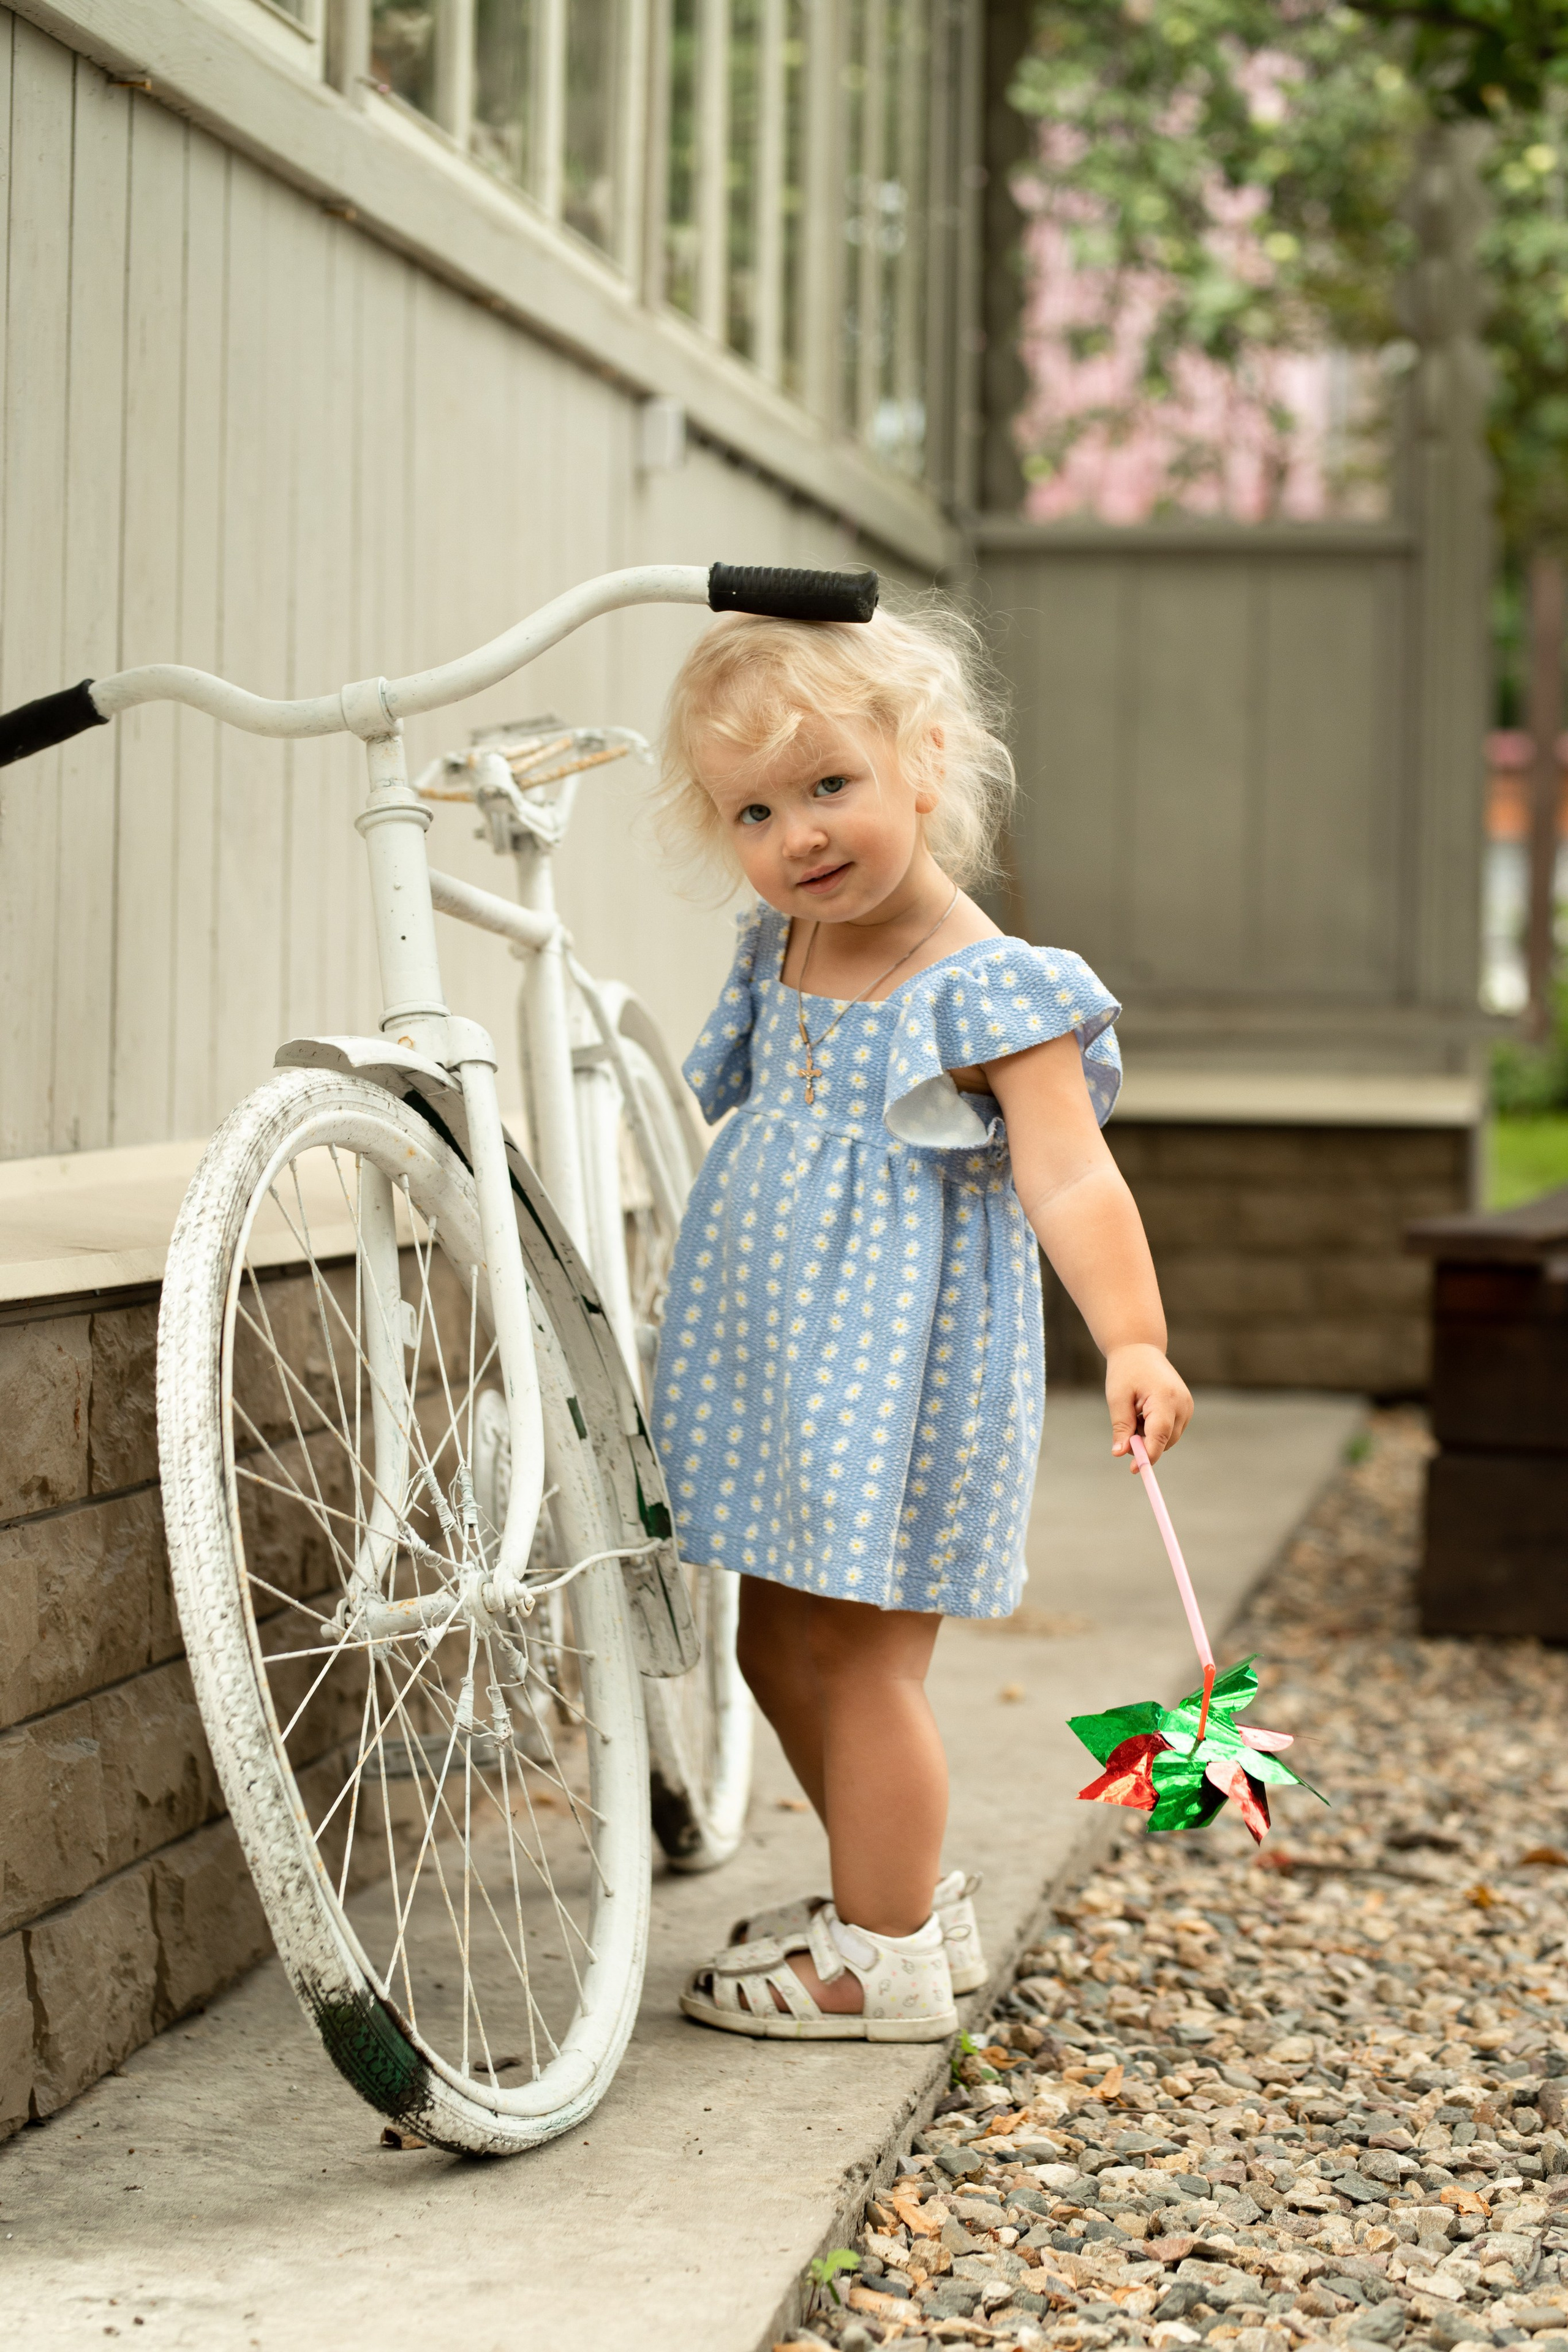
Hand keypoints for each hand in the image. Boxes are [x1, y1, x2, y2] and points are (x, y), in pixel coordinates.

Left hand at [1106, 1343, 1191, 1465]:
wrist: (1141, 1349)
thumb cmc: (1126, 1371)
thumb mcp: (1117, 1399)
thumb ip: (1121, 1427)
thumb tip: (1120, 1454)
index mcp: (1165, 1398)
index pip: (1160, 1435)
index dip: (1148, 1455)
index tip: (1134, 1470)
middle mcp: (1182, 1404)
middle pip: (1165, 1441)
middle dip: (1144, 1444)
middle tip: (1124, 1431)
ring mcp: (1187, 1407)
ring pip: (1167, 1439)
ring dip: (1148, 1437)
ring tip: (1134, 1413)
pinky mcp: (1186, 1409)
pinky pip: (1170, 1431)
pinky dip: (1155, 1430)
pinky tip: (1143, 1413)